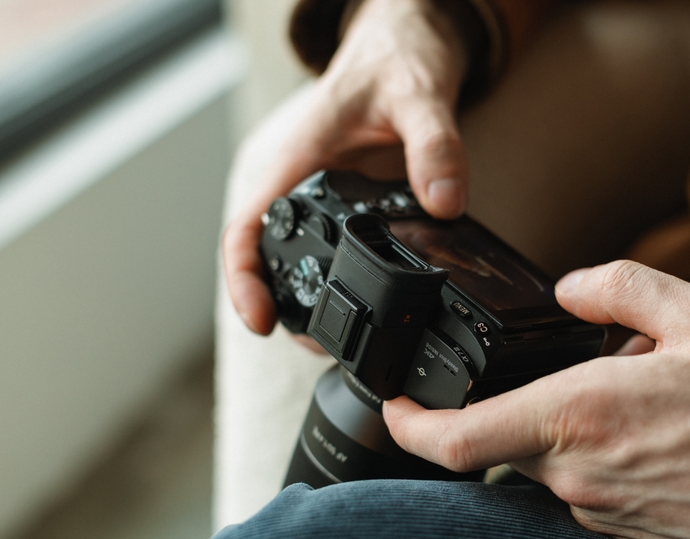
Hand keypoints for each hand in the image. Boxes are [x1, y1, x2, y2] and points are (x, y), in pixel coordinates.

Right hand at [223, 0, 470, 334]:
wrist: (403, 42)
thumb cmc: (397, 58)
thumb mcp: (420, 95)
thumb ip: (435, 146)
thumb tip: (445, 202)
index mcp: (292, 154)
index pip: (247, 226)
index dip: (245, 279)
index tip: (262, 320)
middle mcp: (289, 175)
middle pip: (259, 253)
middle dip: (276, 304)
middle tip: (316, 346)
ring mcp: (307, 188)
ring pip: (281, 252)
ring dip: (297, 296)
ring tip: (332, 338)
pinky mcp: (329, 195)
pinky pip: (313, 242)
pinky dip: (322, 275)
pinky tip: (350, 299)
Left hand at [384, 261, 689, 538]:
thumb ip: (622, 287)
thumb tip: (571, 287)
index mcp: (581, 417)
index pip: (458, 440)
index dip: (409, 428)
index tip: (393, 409)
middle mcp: (579, 476)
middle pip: (512, 440)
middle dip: (531, 402)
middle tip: (597, 372)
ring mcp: (601, 515)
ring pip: (556, 462)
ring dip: (579, 428)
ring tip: (650, 406)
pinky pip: (591, 492)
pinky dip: (607, 459)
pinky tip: (666, 444)